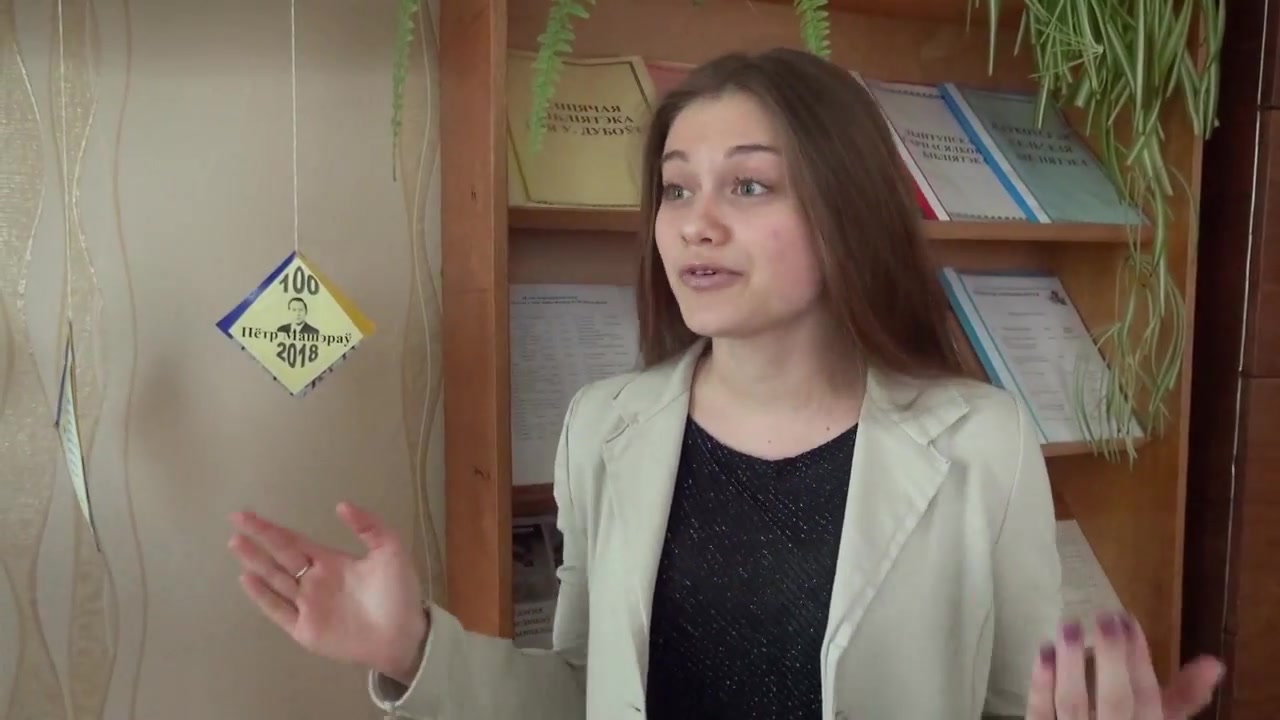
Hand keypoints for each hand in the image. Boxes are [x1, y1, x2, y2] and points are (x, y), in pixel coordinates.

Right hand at [227, 502, 427, 682]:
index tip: (245, 515)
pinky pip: (279, 610)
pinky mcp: (305, 629)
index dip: (270, 529)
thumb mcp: (390, 551)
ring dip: (255, 562)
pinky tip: (247, 579)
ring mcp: (307, 606)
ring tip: (236, 544)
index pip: (293, 541)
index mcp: (330, 561)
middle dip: (257, 540)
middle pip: (279, 557)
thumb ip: (369, 526)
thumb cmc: (399, 593)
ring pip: (274, 580)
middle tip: (234, 522)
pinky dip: (262, 596)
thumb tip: (341, 504)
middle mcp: (313, 581)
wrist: (405, 635)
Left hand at [1026, 612, 1224, 718]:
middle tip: (1104, 617)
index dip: (1139, 659)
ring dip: (1071, 663)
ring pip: (1073, 703)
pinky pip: (1040, 713)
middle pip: (1114, 699)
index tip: (1128, 620)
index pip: (1147, 698)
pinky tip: (1043, 650)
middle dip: (1112, 657)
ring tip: (1070, 625)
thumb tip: (1214, 663)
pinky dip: (1041, 682)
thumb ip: (1184, 696)